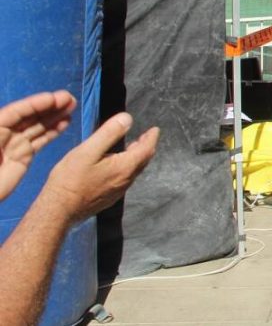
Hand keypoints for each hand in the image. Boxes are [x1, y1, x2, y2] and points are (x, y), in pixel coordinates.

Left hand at [0, 91, 76, 200]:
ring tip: (71, 106)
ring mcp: (15, 145)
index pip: (18, 111)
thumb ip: (3, 126)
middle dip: (49, 106)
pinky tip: (64, 123)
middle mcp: (5, 132)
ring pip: (38, 126)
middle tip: (69, 99)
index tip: (55, 98)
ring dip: (54, 116)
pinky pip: (40, 141)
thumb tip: (23, 123)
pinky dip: (53, 131)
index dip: (37, 103)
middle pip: (30, 115)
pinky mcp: (23, 157)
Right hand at [39, 112, 158, 224]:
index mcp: (124, 167)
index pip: (146, 149)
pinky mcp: (108, 198)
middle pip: (142, 160)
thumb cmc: (70, 179)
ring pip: (134, 171)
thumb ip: (109, 133)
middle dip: (146, 146)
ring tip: (133, 147)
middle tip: (146, 136)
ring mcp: (117, 192)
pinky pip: (125, 179)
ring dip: (137, 157)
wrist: (58, 211)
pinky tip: (116, 165)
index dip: (151, 137)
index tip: (154, 129)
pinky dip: (127, 167)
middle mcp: (125, 181)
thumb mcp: (88, 150)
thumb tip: (127, 119)